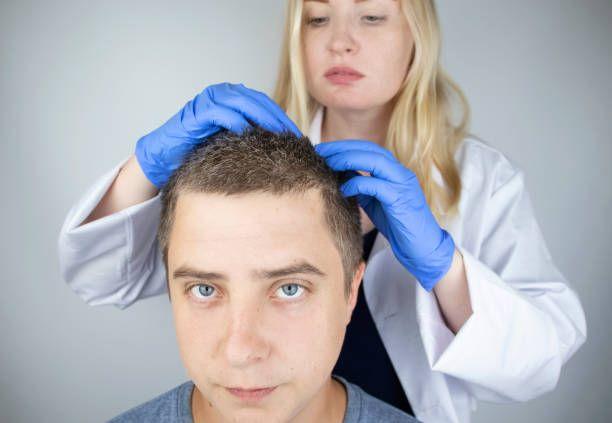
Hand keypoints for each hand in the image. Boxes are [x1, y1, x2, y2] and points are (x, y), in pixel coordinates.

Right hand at [135, 82, 300, 188]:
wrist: (164, 160)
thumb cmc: (199, 154)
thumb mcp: (232, 144)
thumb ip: (253, 139)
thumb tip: (287, 151)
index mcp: (233, 98)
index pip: (266, 105)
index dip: (284, 120)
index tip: (301, 138)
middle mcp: (222, 94)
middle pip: (259, 102)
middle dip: (278, 119)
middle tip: (295, 138)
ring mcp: (209, 100)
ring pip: (245, 104)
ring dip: (263, 119)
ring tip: (279, 137)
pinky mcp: (197, 111)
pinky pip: (223, 113)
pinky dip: (238, 123)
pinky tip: (251, 138)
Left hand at [315, 140, 454, 290]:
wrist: (422, 247)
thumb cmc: (397, 224)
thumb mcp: (374, 201)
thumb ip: (360, 186)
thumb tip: (338, 174)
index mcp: (394, 171)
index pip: (368, 149)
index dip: (345, 146)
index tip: (323, 149)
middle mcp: (401, 173)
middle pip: (370, 149)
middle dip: (344, 148)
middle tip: (321, 152)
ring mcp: (403, 184)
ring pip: (376, 161)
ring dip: (350, 159)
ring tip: (330, 164)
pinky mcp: (402, 200)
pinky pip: (378, 185)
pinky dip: (359, 183)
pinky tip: (344, 189)